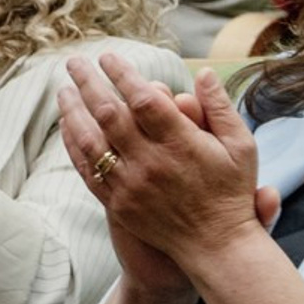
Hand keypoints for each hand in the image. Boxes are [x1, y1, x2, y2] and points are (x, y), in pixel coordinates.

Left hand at [57, 56, 273, 297]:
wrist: (216, 247)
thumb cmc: (231, 192)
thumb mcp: (241, 146)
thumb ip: (221, 107)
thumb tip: (203, 71)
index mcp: (181, 144)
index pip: (143, 99)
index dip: (122, 74)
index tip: (108, 56)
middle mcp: (151, 163)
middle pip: (109, 113)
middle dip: (88, 83)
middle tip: (75, 62)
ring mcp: (131, 185)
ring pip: (90, 141)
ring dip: (72, 111)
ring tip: (62, 89)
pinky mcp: (119, 204)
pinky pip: (88, 170)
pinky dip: (73, 145)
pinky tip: (67, 126)